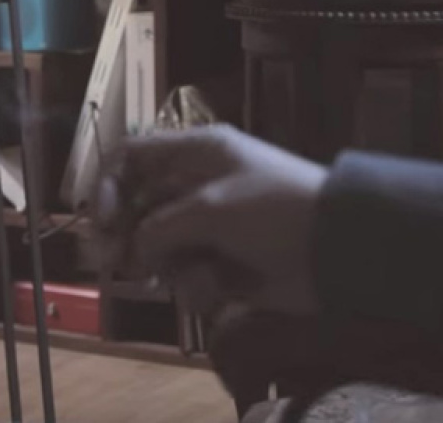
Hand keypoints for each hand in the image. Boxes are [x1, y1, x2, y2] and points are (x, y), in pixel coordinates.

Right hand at [95, 124, 327, 317]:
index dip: (107, 187)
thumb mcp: (209, 209)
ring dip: (170, 266)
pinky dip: (199, 286)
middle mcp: (196, 186)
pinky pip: (189, 275)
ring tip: (195, 275)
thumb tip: (134, 251)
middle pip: (138, 208)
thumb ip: (158, 227)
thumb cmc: (274, 211)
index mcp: (195, 154)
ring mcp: (210, 227)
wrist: (340, 248)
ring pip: (160, 248)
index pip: (131, 157)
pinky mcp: (225, 263)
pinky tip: (220, 289)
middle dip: (129, 239)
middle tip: (119, 265)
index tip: (102, 223)